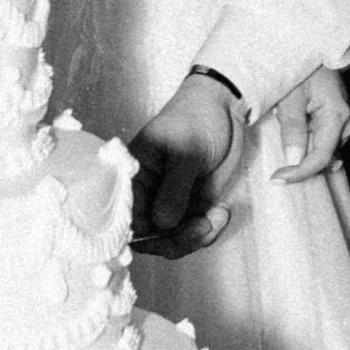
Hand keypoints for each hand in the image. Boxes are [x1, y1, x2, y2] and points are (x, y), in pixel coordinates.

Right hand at [130, 74, 244, 256]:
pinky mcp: (192, 207)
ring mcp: (170, 203)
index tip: (159, 237)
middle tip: (201, 227)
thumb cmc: (197, 119)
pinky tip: (222, 212)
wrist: (226, 109)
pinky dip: (208, 231)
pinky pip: (193, 234)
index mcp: (133, 175)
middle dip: (173, 240)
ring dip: (195, 238)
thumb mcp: (185, 152)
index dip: (136, 234)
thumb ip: (173, 189)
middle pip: (146, 236)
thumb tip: (162, 225)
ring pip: (171, 240)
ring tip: (217, 216)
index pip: (122, 214)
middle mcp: (147, 194)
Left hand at [271, 65, 349, 183]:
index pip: (321, 158)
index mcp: (338, 116)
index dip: (299, 173)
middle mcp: (348, 121)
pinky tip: (297, 132)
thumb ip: (293, 129)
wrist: (313, 46)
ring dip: (305, 149)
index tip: (277, 179)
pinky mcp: (341, 118)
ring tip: (287, 127)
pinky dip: (310, 143)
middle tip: (276, 154)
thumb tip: (295, 160)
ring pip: (325, 150)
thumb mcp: (291, 97)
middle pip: (325, 156)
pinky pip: (326, 140)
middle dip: (301, 160)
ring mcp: (347, 120)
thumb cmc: (301, 67)